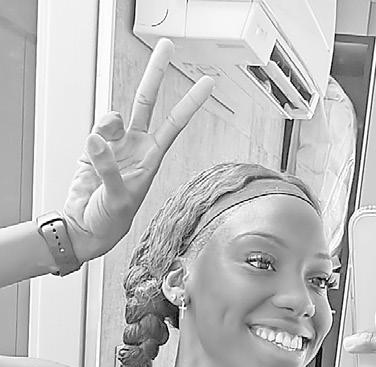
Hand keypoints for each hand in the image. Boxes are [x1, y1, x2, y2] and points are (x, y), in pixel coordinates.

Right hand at [62, 39, 212, 262]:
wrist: (84, 229)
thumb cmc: (109, 223)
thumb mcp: (117, 200)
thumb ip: (109, 168)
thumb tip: (97, 141)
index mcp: (151, 160)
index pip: (175, 124)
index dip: (190, 103)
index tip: (207, 83)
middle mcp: (136, 147)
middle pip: (147, 101)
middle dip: (156, 72)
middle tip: (167, 46)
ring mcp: (114, 145)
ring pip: (116, 114)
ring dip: (109, 124)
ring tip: (103, 148)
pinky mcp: (94, 148)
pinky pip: (97, 128)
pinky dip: (95, 134)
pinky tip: (94, 149)